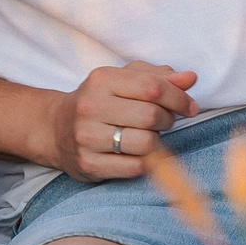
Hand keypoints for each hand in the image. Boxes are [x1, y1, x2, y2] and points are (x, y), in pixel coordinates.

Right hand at [50, 62, 199, 180]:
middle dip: (168, 120)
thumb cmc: (100, 100)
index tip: (189, 106)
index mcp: (102, 79)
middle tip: (165, 121)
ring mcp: (87, 137)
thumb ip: (158, 77)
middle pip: (151, 116)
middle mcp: (91, 106)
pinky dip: (145, 161)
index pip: (153, 87)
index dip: (179, 98)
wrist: (55, 129)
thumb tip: (190, 79)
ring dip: (156, 141)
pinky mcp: (88, 164)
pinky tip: (137, 153)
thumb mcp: (124, 80)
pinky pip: (135, 167)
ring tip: (148, 136)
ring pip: (146, 143)